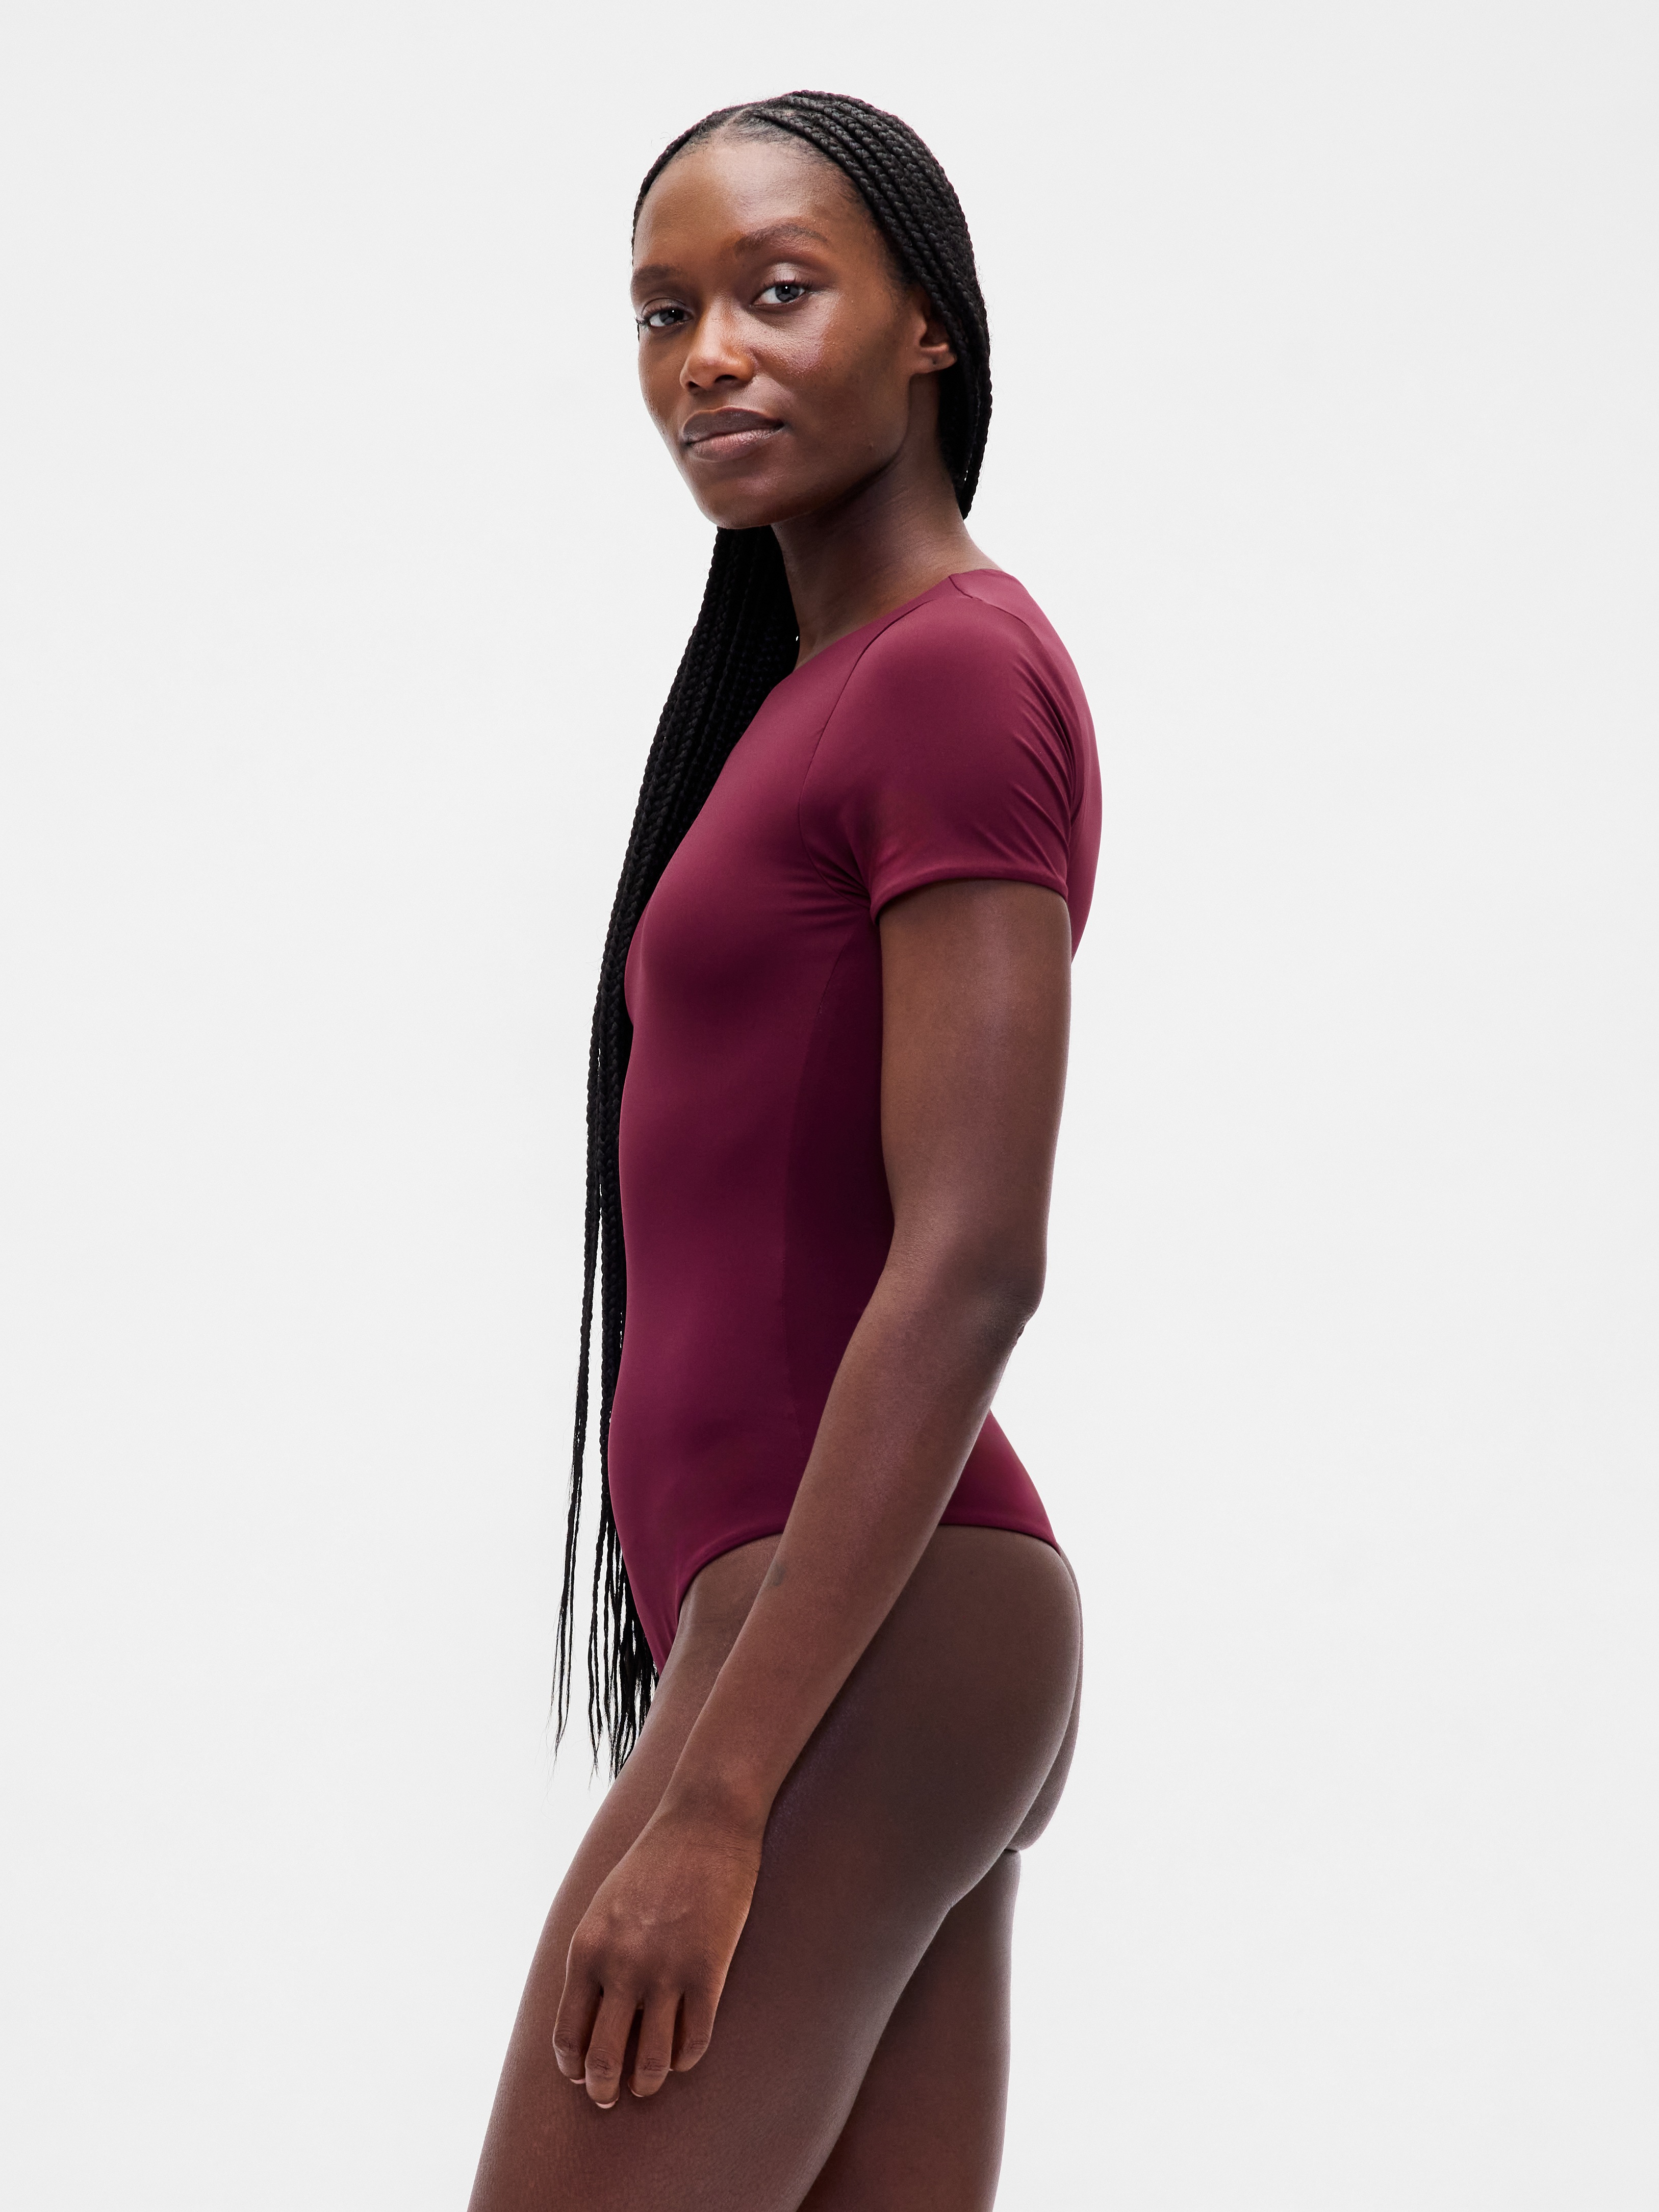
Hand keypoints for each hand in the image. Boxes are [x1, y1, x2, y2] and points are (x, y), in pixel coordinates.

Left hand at [552, 1802, 763, 2106]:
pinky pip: (694, 2038)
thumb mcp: (603, 1906)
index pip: (567, 2033)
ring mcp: (666, 1970)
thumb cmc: (652, 1861)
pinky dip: (686, 2058)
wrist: (704, 1822)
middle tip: (609, 2097)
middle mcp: (621, 1966)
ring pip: (651, 2060)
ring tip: (648, 2084)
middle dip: (603, 2088)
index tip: (579, 2076)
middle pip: (604, 2057)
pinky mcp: (708, 1970)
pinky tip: (683, 2057)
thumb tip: (588, 2012)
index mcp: (587, 1949)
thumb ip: (593, 1957)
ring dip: (647, 2082)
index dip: (572, 2066)